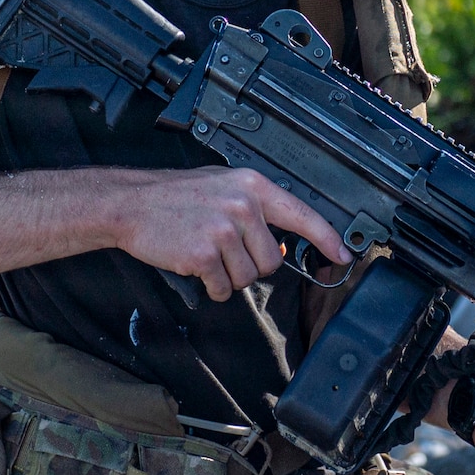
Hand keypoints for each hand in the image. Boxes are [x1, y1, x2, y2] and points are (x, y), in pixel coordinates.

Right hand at [100, 166, 349, 301]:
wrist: (131, 203)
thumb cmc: (175, 196)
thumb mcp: (223, 187)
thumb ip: (255, 210)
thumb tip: (280, 242)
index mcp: (252, 186)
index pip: (302, 215)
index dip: (327, 239)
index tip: (343, 256)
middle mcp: (243, 206)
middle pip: (272, 260)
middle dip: (251, 264)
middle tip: (223, 248)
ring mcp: (224, 230)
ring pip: (248, 277)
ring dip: (228, 276)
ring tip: (205, 252)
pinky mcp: (205, 254)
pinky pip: (223, 288)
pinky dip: (211, 286)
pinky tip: (194, 265)